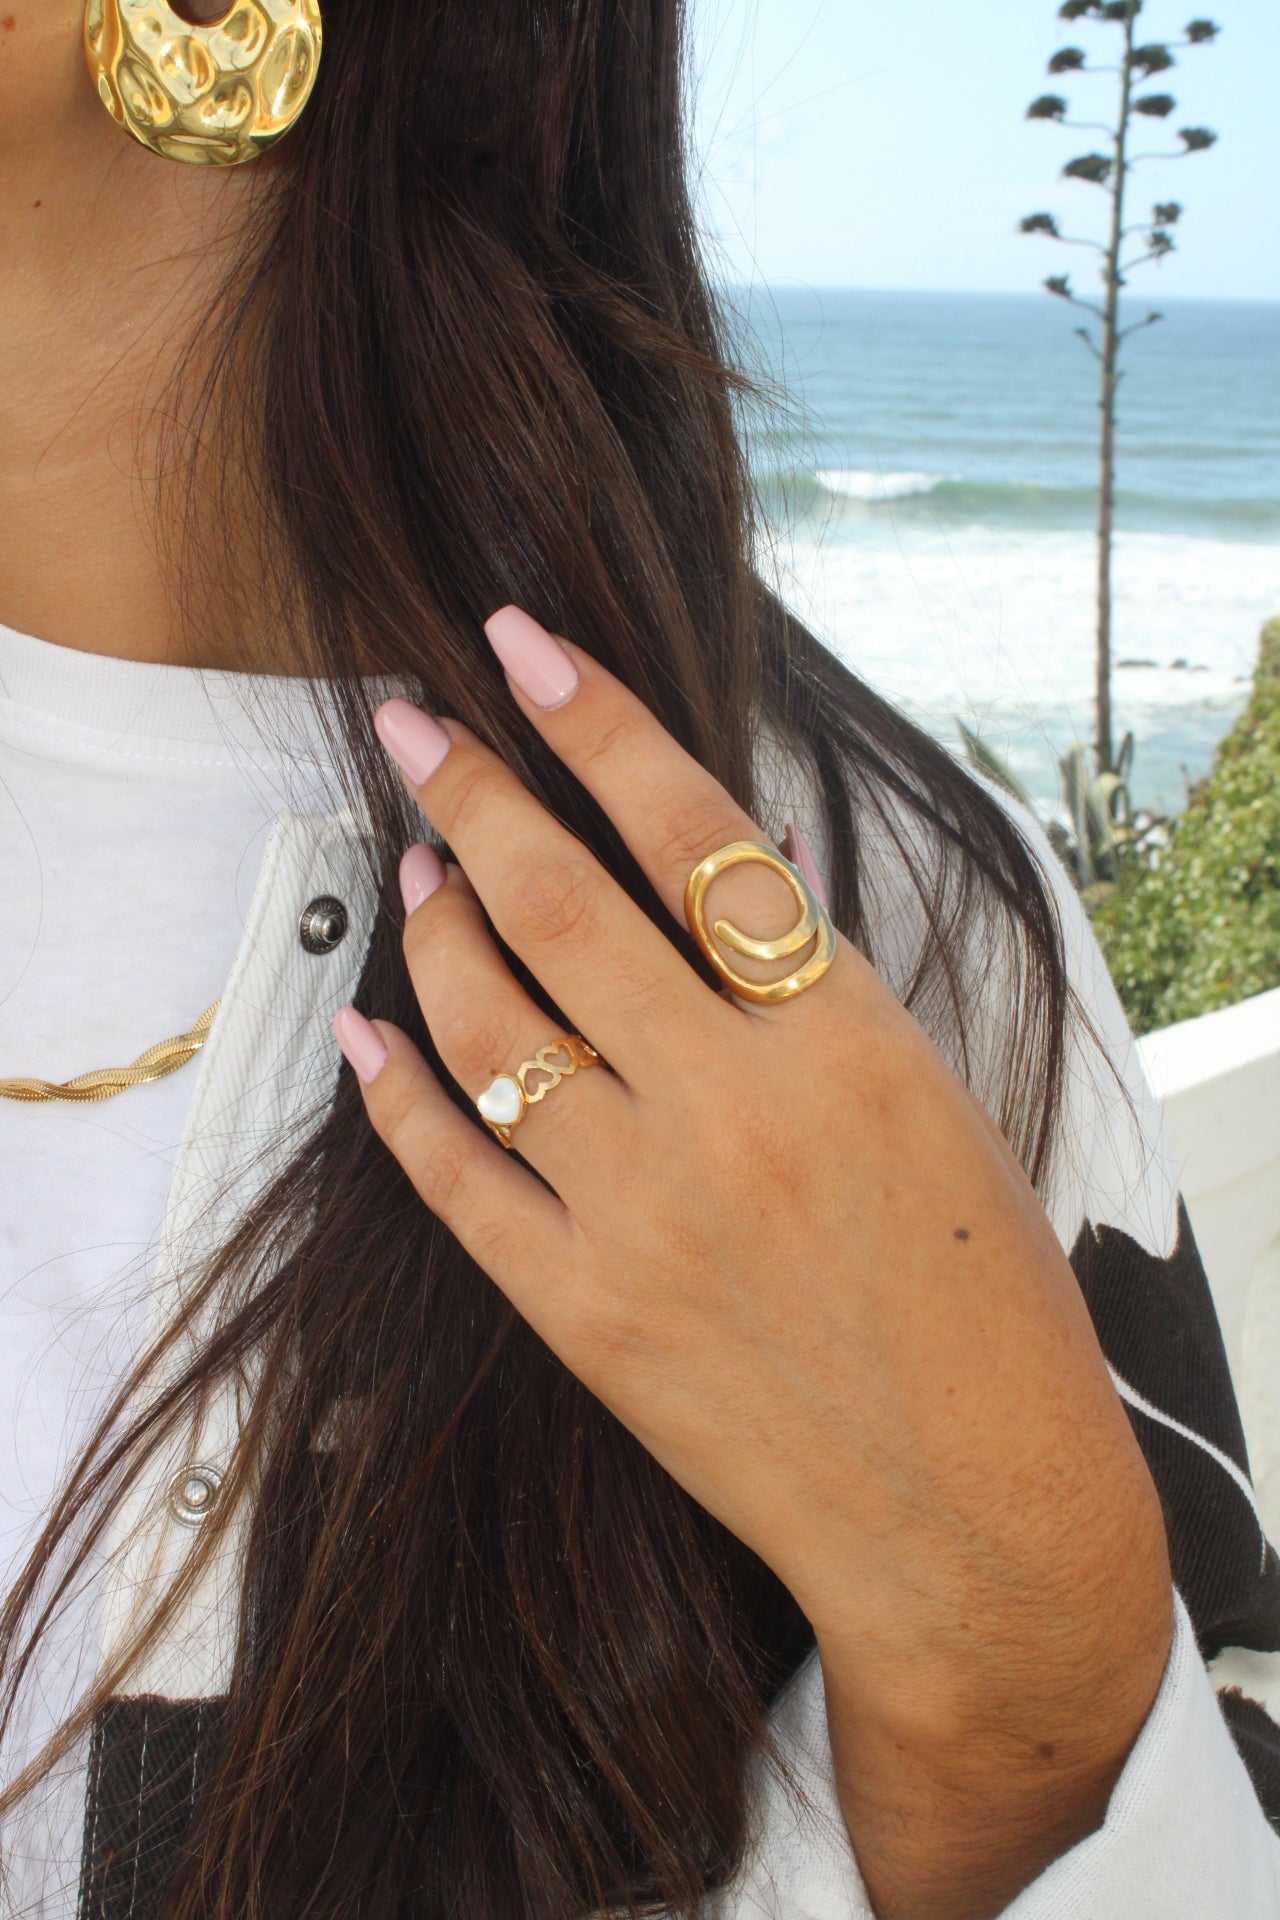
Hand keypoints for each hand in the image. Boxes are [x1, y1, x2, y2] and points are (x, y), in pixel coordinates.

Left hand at [335, 606, 1172, 1919]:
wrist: (971, 1515)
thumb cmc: (986, 1307)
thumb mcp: (940, 1107)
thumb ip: (825, 987)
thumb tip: (733, 857)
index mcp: (844, 1042)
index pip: (694, 834)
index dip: (597, 721)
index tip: (522, 645)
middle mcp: (731, 1111)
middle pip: (560, 902)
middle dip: (468, 788)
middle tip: (409, 721)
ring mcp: (642, 1215)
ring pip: (489, 1023)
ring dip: (435, 924)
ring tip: (414, 863)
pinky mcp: (581, 1314)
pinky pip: (452, 1179)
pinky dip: (398, 1093)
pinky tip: (369, 1026)